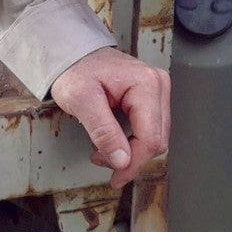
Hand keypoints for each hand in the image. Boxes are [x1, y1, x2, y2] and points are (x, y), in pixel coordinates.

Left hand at [49, 46, 170, 191]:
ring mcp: (157, 91)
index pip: (151, 138)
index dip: (133, 163)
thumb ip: (104, 131)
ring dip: (130, 152)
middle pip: (156, 140)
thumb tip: (123, 160)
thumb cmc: (75, 70)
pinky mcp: (151, 98)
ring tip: (102, 150)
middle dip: (130, 158)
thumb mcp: (82, 101)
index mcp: (146, 85)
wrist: (72, 54)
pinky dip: (131, 142)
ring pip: (155, 138)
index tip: (116, 177)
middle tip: (100, 159)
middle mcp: (158, 85)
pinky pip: (149, 130)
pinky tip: (113, 142)